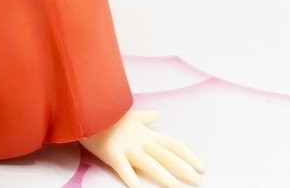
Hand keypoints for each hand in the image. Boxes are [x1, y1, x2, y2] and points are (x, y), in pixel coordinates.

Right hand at [80, 109, 204, 187]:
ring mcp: (127, 148)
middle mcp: (140, 141)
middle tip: (198, 181)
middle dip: (183, 169)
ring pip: (151, 165)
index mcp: (146, 133)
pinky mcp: (112, 154)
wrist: (87, 109)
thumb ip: (145, 118)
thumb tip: (157, 115)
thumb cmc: (108, 113)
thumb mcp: (130, 114)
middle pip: (166, 156)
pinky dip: (132, 180)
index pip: (173, 144)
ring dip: (166, 178)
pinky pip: (124, 169)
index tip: (201, 166)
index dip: (188, 155)